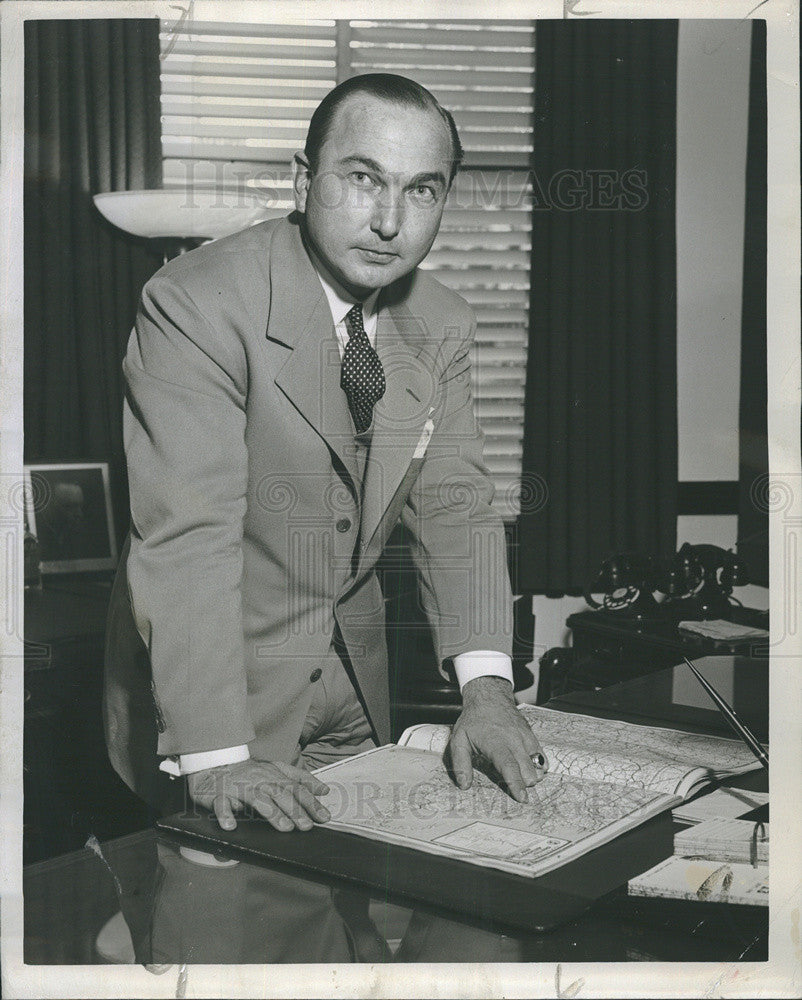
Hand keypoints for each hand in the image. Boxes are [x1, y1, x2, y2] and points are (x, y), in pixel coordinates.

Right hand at [187, 759, 330, 832]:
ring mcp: (239, 788)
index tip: (324, 816)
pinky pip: (221, 805)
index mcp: (273, 775)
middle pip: (280, 794)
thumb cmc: (250, 772)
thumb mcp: (278, 771)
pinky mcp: (219, 795)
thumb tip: (324, 790)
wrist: (215, 764)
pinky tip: (231, 826)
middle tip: (306, 825)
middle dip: (295, 809)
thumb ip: (301, 780)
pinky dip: (225, 815)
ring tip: (284, 827)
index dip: (311, 802)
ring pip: (257, 799)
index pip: (296, 788)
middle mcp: (258, 780)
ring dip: (271, 812)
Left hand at [445, 676, 547, 801]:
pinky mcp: (532, 736)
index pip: (509, 766)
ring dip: (532, 776)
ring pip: (538, 765)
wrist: (489, 697)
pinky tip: (528, 768)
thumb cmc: (474, 720)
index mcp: (496, 743)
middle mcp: (514, 740)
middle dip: (525, 784)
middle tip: (514, 788)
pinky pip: (542, 756)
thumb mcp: (459, 740)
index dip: (516, 783)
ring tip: (520, 777)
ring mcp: (526, 738)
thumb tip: (464, 785)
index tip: (521, 798)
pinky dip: (538, 766)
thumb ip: (461, 764)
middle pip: (528, 770)